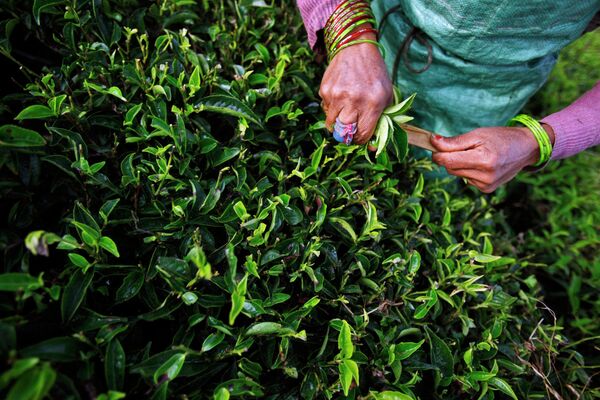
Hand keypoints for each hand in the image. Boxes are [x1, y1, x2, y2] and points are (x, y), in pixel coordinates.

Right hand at [319, 31, 391, 144]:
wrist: (356, 48)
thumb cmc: (374, 74)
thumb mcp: (386, 95)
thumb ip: (382, 119)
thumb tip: (373, 146)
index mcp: (373, 103)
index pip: (363, 134)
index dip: (361, 140)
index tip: (360, 137)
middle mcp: (354, 100)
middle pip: (345, 132)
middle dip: (348, 134)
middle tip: (351, 129)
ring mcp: (337, 95)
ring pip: (332, 123)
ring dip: (338, 122)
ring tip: (345, 112)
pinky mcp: (325, 90)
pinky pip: (326, 109)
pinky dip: (332, 108)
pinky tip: (340, 96)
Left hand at [430, 125, 554, 192]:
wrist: (526, 149)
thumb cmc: (500, 138)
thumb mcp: (477, 134)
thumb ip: (454, 141)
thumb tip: (433, 142)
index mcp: (483, 160)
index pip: (448, 161)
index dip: (437, 153)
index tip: (434, 144)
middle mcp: (485, 176)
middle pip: (450, 168)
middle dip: (450, 157)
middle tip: (462, 146)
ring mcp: (486, 185)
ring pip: (457, 174)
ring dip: (459, 164)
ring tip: (476, 154)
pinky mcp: (487, 189)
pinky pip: (466, 179)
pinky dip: (468, 171)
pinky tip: (481, 164)